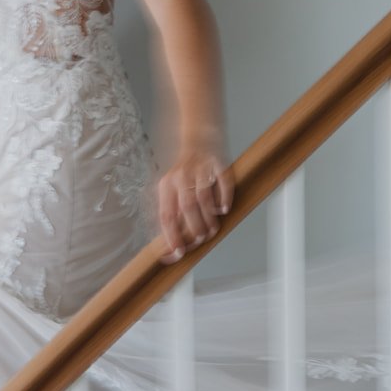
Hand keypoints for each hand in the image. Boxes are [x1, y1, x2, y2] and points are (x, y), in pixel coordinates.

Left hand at [156, 146, 233, 263]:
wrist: (199, 137)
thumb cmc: (186, 172)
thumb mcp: (174, 189)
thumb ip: (174, 213)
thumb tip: (171, 246)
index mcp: (166, 184)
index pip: (167, 215)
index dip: (172, 236)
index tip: (178, 253)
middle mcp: (181, 175)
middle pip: (186, 208)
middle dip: (195, 229)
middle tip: (201, 239)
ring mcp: (201, 168)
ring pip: (204, 198)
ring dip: (209, 219)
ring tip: (212, 229)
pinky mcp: (219, 162)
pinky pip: (222, 183)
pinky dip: (224, 198)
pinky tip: (223, 209)